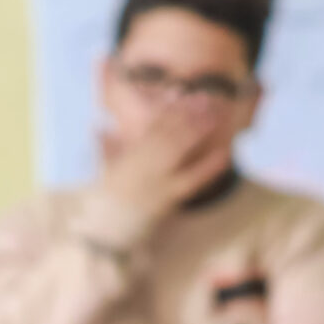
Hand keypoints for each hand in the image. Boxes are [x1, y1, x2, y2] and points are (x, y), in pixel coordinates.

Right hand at [96, 109, 231, 224]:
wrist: (108, 232)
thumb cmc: (107, 203)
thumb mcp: (105, 173)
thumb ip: (105, 149)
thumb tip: (98, 127)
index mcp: (129, 156)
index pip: (150, 125)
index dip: (166, 107)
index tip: (179, 91)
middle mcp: (142, 165)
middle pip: (168, 132)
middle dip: (186, 113)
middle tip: (204, 97)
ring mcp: (156, 181)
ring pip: (178, 149)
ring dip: (197, 130)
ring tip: (214, 114)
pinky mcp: (168, 198)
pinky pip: (192, 180)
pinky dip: (209, 167)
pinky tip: (225, 153)